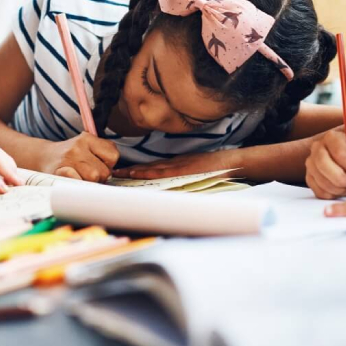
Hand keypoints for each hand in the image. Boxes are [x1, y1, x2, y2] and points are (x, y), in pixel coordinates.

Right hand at [43, 133, 118, 182]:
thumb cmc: (71, 155)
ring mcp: (68, 159)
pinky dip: (78, 184)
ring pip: (94, 178)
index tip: (100, 164)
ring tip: (81, 176)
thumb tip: (113, 173)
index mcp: (87, 138)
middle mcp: (78, 147)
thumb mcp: (87, 146)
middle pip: (104, 171)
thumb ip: (103, 153)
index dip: (109, 164)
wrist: (44, 157)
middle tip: (89, 173)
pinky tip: (73, 180)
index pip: (113, 156)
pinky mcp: (59, 172)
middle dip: (100, 176)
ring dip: (89, 182)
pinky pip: (78, 182)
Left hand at [113, 150, 240, 179]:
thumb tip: (173, 183)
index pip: (153, 168)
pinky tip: (139, 173)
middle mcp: (175, 164)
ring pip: (152, 169)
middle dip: (131, 170)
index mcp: (177, 165)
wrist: (232, 162)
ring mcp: (179, 166)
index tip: (122, 172)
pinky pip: (163, 172)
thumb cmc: (217, 167)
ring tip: (120, 173)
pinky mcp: (184, 169)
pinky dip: (150, 172)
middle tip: (113, 173)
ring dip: (136, 171)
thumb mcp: (197, 170)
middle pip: (149, 167)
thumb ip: (185, 174)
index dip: (137, 170)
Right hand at [305, 128, 345, 198]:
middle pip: (322, 164)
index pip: (338, 152)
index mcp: (332, 137)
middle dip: (339, 178)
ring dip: (337, 188)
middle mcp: (317, 147)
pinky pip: (318, 190)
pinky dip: (331, 194)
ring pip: (319, 179)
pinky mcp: (309, 177)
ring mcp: (311, 163)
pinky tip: (339, 189)